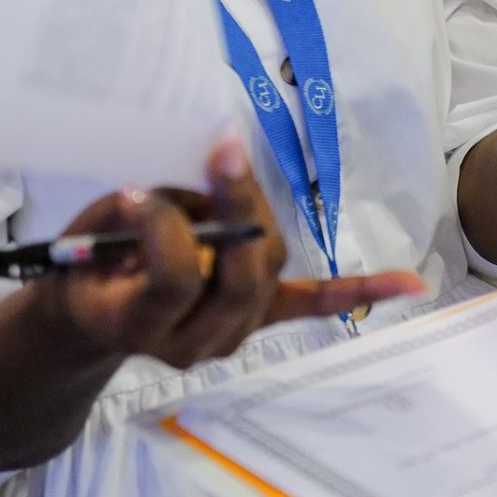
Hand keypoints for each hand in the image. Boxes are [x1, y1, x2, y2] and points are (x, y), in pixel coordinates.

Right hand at [33, 137, 425, 369]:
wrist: (89, 317)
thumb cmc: (86, 266)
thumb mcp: (88, 236)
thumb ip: (130, 214)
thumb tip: (185, 180)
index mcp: (139, 323)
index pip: (175, 277)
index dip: (166, 229)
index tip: (141, 192)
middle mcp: (192, 341)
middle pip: (240, 275)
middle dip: (236, 210)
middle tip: (221, 155)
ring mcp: (230, 334)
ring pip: (269, 272)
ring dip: (257, 217)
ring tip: (226, 169)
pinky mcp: (258, 318)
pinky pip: (310, 304)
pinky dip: (357, 289)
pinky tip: (409, 283)